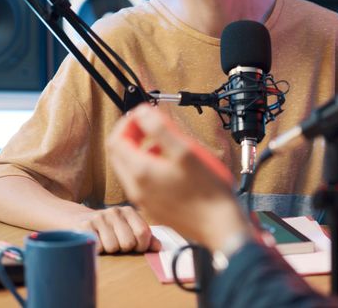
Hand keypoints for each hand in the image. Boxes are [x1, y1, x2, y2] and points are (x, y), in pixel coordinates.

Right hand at [72, 205, 161, 253]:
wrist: (74, 219)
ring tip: (104, 242)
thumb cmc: (107, 228)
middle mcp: (115, 212)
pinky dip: (97, 250)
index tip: (136, 248)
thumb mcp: (127, 228)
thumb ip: (145, 238)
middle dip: (123, 250)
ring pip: (113, 247)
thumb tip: (158, 247)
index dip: (141, 246)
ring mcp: (99, 218)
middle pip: (128, 243)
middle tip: (116, 244)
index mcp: (129, 211)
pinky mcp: (84, 226)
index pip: (143, 233)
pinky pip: (98, 248)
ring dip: (109, 251)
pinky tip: (94, 242)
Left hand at [107, 104, 250, 250]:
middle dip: (131, 134)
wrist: (219, 226)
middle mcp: (136, 188)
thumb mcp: (186, 151)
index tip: (145, 114)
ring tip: (164, 144)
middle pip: (119, 154)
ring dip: (140, 150)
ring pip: (130, 168)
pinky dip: (149, 166)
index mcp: (141, 172)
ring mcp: (144, 200)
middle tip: (151, 125)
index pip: (117, 139)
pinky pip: (141, 182)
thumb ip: (161, 129)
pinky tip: (171, 166)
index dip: (128, 122)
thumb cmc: (208, 192)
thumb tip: (143, 112)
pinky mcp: (154, 208)